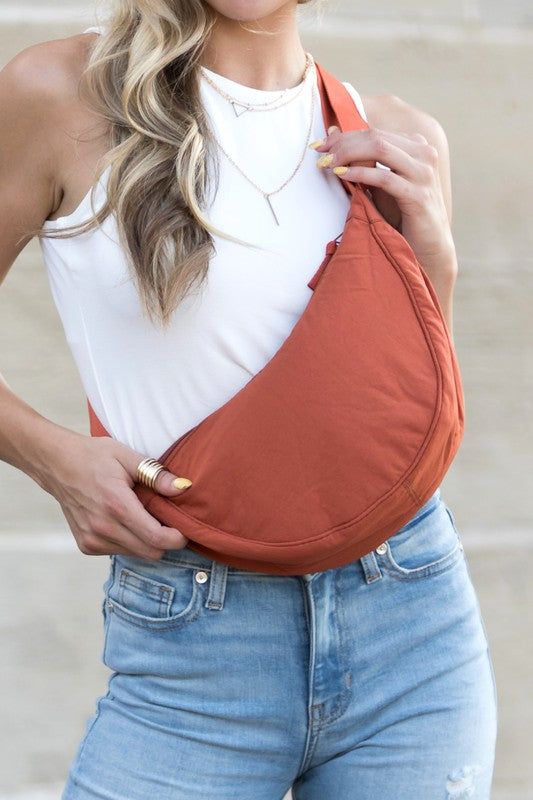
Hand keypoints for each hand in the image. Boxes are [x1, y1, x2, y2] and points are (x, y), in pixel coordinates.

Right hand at [43, 431, 189, 560]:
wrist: (56, 464)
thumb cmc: (94, 456)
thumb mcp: (127, 456)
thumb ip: (156, 475)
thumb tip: (184, 487)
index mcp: (117, 505)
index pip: (156, 538)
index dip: (177, 539)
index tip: (184, 530)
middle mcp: (103, 528)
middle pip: (151, 553)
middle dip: (164, 541)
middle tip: (165, 520)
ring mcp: (92, 539)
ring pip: (136, 554)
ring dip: (145, 541)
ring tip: (141, 516)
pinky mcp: (86, 545)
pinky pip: (119, 552)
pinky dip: (129, 542)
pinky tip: (123, 521)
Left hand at [313, 126, 456, 279]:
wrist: (428, 243)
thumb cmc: (402, 213)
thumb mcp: (383, 183)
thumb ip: (367, 162)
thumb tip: (335, 138)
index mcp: (417, 146)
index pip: (376, 132)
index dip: (345, 136)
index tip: (321, 145)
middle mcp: (424, 154)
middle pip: (376, 137)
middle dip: (343, 143)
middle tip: (321, 154)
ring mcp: (424, 173)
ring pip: (380, 149)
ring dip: (349, 154)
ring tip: (329, 164)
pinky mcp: (419, 195)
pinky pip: (384, 177)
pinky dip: (360, 174)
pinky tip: (343, 175)